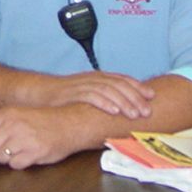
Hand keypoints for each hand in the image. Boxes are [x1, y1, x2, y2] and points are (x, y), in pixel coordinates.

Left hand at [0, 106, 81, 168]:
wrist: (69, 124)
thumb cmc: (42, 121)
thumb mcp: (17, 115)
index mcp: (8, 114)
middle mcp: (14, 125)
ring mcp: (24, 139)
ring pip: (0, 157)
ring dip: (5, 158)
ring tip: (16, 152)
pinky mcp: (34, 152)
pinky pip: (15, 164)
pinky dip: (18, 163)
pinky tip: (26, 156)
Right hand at [20, 71, 154, 118]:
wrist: (39, 93)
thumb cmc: (64, 97)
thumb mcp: (86, 95)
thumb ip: (102, 99)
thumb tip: (122, 111)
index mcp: (97, 78)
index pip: (122, 79)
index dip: (137, 86)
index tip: (152, 95)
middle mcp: (92, 79)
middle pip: (118, 85)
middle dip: (135, 97)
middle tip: (148, 110)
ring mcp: (82, 85)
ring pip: (108, 90)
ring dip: (123, 102)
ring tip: (135, 114)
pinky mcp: (72, 94)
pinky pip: (91, 97)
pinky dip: (104, 103)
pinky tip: (114, 111)